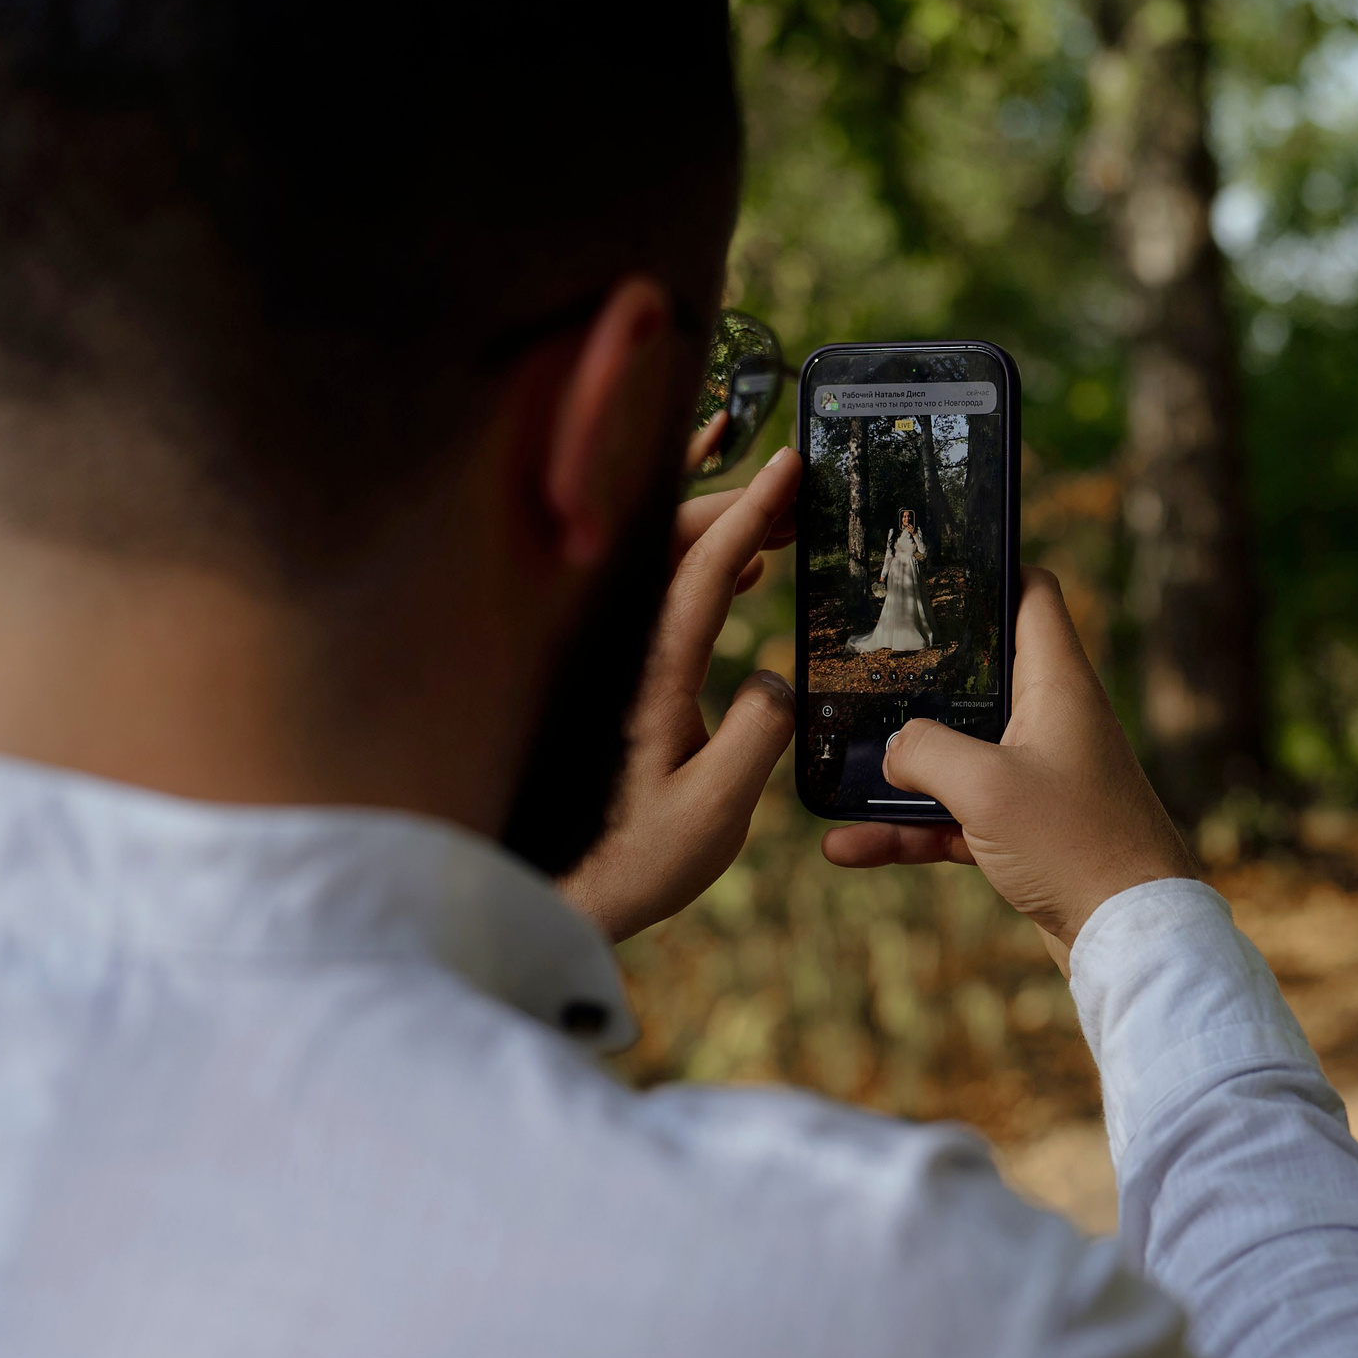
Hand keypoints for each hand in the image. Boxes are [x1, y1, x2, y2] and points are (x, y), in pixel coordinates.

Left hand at [559, 449, 801, 941]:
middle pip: (675, 545)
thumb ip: (757, 740)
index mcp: (654, 674)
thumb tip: (780, 678)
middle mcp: (627, 653)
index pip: (701, 567)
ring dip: (722, 533)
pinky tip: (746, 572)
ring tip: (787, 524)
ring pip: (664, 565)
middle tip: (802, 493)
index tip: (789, 466)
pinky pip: (659, 596)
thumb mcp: (716, 813)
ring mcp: (618, 660)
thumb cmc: (634, 860)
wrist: (555, 891)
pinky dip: (703, 567)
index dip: (748, 511)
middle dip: (738, 504)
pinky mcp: (620, 677)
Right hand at [821, 566, 1195, 970]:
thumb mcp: (985, 787)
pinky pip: (956, 817)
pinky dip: (909, 828)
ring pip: (957, 755)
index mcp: (1058, 685)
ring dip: (899, 767)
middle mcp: (1053, 722)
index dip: (992, 568)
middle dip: (918, 674)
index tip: (938, 563)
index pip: (1033, 594)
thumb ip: (926, 751)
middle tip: (858, 660)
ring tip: (834, 767)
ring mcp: (1040, 778)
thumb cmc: (1075, 845)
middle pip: (979, 674)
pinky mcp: (1028, 832)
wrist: (1129, 940)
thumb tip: (894, 748)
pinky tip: (848, 845)